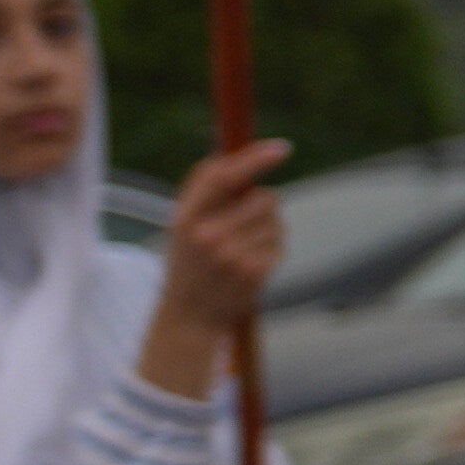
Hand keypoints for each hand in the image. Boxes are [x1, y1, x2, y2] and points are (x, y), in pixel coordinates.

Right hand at [153, 139, 290, 358]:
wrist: (190, 315)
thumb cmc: (190, 261)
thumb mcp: (183, 224)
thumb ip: (206, 190)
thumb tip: (243, 152)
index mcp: (186, 218)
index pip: (222, 178)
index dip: (253, 159)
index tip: (281, 148)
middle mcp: (207, 235)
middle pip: (264, 198)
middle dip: (262, 205)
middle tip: (243, 224)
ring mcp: (232, 255)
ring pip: (276, 221)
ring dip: (268, 228)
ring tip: (243, 247)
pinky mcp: (254, 271)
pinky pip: (279, 243)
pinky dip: (272, 248)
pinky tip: (250, 263)